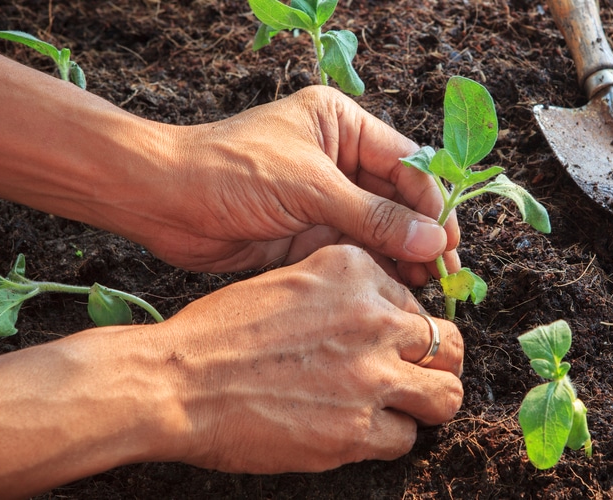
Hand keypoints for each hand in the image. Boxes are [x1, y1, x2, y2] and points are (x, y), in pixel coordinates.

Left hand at [134, 85, 459, 283]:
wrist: (162, 202)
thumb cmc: (229, 172)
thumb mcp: (310, 188)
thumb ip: (373, 217)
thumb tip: (433, 240)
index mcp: (342, 126)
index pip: (406, 164)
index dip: (433, 204)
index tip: (450, 243)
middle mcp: (339, 160)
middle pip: (399, 200)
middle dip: (423, 236)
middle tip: (447, 275)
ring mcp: (325, 199)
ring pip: (380, 231)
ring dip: (404, 257)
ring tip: (428, 289)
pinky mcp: (309, 233)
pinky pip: (355, 252)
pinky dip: (376, 271)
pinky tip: (397, 291)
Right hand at [156, 245, 463, 471]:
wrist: (177, 381)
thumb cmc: (220, 333)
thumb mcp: (289, 281)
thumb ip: (343, 291)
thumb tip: (380, 313)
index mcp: (355, 271)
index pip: (417, 301)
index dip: (407, 329)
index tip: (391, 343)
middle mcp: (373, 318)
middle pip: (449, 344)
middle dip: (438, 363)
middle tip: (417, 376)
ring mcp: (371, 375)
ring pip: (445, 396)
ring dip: (427, 404)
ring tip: (403, 408)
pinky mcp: (358, 429)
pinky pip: (405, 438)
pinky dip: (387, 438)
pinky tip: (357, 432)